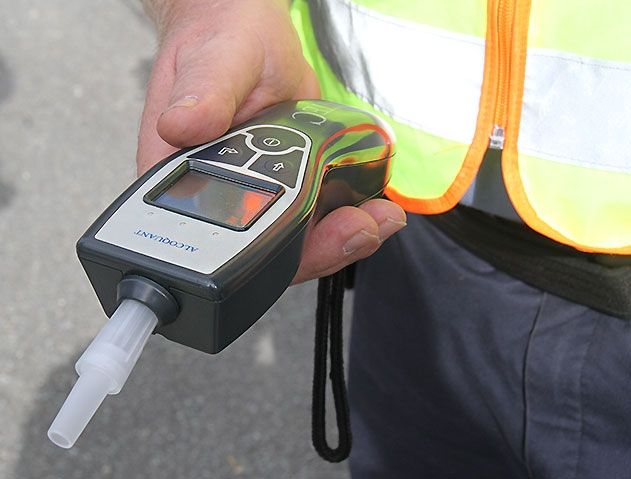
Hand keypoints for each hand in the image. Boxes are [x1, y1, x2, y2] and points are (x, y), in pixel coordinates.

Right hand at [137, 0, 405, 283]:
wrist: (244, 33)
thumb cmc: (218, 43)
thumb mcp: (212, 62)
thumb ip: (202, 94)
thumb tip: (181, 125)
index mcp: (185, 179)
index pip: (221, 241)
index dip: (268, 254)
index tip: (311, 241)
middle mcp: (222, 197)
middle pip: (270, 249)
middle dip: (321, 248)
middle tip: (362, 228)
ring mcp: (261, 192)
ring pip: (300, 237)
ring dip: (343, 235)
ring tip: (379, 218)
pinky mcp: (292, 182)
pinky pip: (319, 212)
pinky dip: (349, 213)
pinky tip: (373, 204)